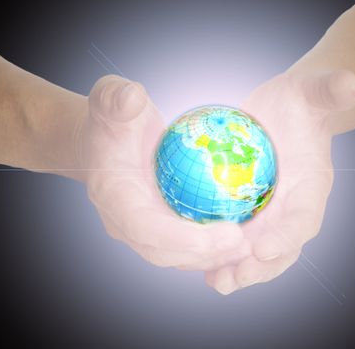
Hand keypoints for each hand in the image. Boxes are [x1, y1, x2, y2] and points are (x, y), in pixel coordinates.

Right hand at [77, 75, 243, 267]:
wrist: (105, 143)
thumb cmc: (112, 119)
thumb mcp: (109, 98)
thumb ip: (116, 97)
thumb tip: (132, 97)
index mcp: (112, 196)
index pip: (143, 226)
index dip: (180, 238)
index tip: (222, 233)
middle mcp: (123, 222)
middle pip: (162, 252)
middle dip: (203, 254)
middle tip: (243, 243)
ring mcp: (140, 229)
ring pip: (176, 256)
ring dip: (212, 257)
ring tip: (248, 246)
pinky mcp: (158, 228)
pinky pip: (185, 245)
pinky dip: (211, 247)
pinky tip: (242, 236)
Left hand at [181, 70, 354, 293]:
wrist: (289, 116)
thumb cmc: (301, 103)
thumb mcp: (313, 90)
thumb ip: (331, 90)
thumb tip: (350, 84)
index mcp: (313, 188)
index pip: (305, 217)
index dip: (287, 235)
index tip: (264, 247)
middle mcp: (294, 210)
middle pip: (281, 249)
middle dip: (259, 267)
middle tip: (233, 278)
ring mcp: (272, 216)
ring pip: (257, 254)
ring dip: (238, 272)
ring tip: (216, 282)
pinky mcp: (251, 215)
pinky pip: (237, 242)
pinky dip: (221, 256)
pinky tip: (197, 264)